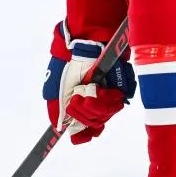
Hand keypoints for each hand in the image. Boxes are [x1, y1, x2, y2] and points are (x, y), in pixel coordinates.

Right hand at [43, 25, 135, 144]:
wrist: (86, 43)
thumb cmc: (68, 63)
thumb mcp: (55, 87)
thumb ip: (56, 108)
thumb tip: (60, 128)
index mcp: (78, 105)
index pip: (83, 131)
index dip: (83, 133)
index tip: (83, 132)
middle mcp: (93, 102)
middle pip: (96, 123)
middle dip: (88, 112)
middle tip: (80, 96)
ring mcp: (107, 95)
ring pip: (108, 114)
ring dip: (99, 104)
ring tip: (93, 89)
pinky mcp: (120, 86)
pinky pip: (120, 101)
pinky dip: (111, 97)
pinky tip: (104, 88)